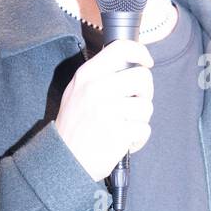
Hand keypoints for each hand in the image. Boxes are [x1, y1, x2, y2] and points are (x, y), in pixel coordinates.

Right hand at [55, 39, 154, 181]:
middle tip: (133, 104)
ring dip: (140, 119)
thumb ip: (99, 76)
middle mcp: (96, 89)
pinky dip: (138, 138)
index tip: (146, 62)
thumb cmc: (74, 127)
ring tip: (122, 127)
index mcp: (86, 76)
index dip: (140, 52)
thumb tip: (131, 63)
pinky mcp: (119, 132)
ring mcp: (107, 111)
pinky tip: (122, 141)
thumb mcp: (76, 92)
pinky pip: (144, 129)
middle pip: (142, 77)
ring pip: (147, 106)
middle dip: (145, 92)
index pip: (120, 49)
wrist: (64, 161)